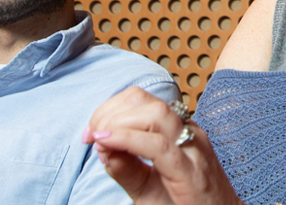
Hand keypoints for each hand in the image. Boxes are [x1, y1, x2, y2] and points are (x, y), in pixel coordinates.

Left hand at [86, 87, 244, 204]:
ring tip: (100, 141)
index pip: (141, 99)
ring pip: (154, 115)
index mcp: (179, 130)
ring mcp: (193, 151)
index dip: (110, 108)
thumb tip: (101, 145)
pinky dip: (127, 140)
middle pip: (144, 100)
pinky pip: (159, 146)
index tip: (91, 132)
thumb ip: (125, 167)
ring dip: (117, 123)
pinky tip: (108, 145)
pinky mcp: (191, 172)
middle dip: (109, 113)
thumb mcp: (146, 186)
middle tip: (91, 137)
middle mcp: (189, 133)